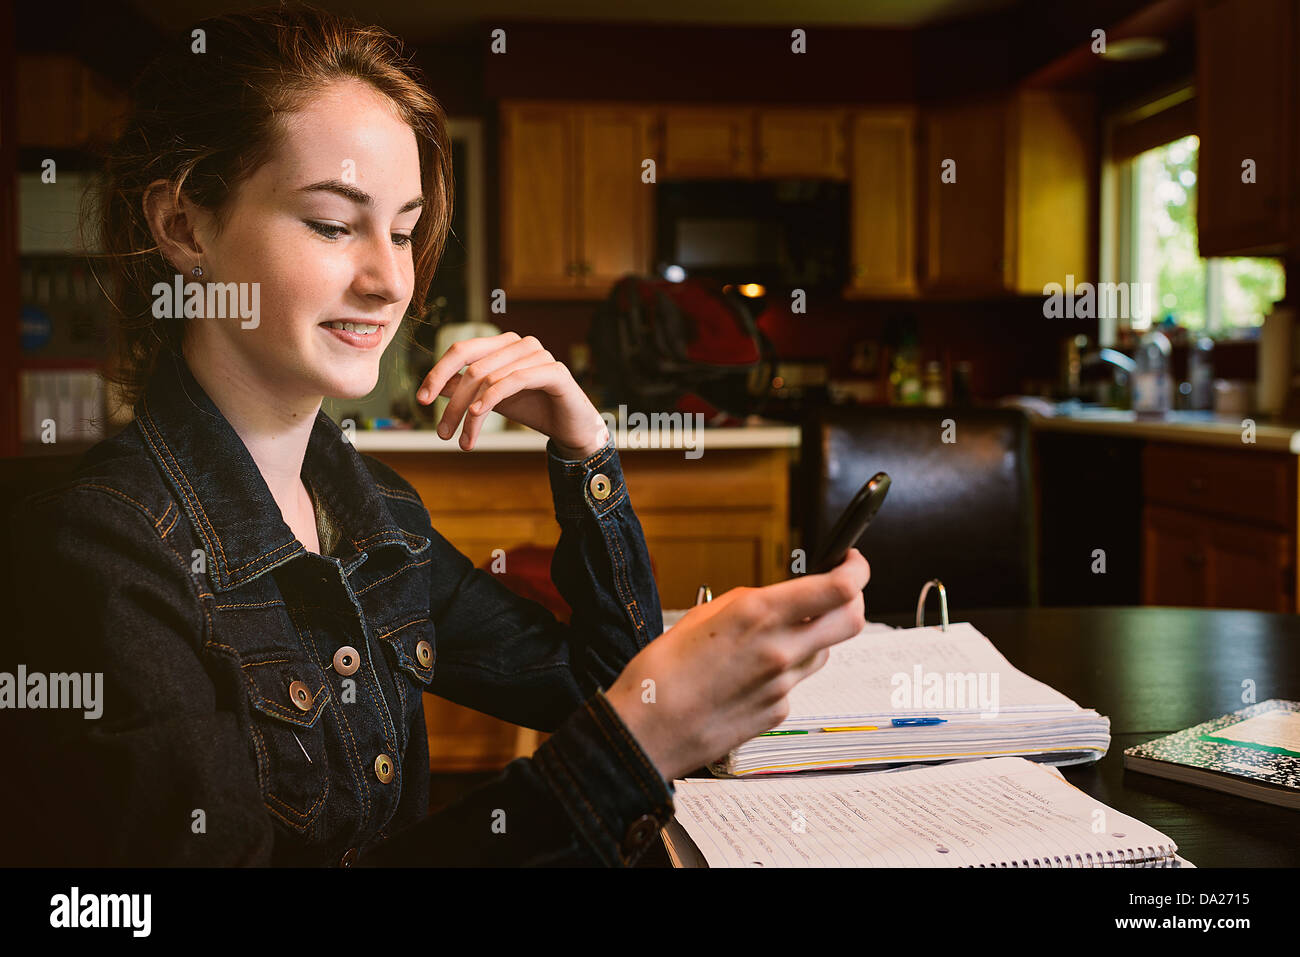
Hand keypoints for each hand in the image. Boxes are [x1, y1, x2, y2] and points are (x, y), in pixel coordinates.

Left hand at [415, 332, 607, 455]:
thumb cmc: (533, 408)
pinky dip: (492, 399)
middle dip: (453, 403)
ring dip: (470, 414)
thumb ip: (466, 389)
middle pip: (472, 368)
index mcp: (503, 344)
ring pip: (489, 379)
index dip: (438, 373)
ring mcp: (538, 354)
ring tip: (462, 441)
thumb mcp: (491, 400)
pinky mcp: (554, 371)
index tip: (422, 400)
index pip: (462, 350)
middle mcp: (520, 343)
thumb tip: (435, 386)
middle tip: (442, 433)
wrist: (571, 426)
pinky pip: (514, 381)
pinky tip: (477, 416)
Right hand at [603, 549, 870, 782]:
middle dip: (853, 600)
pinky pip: (795, 683)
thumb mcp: (702, 616)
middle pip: (851, 620)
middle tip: (839, 593)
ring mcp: (783, 685)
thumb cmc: (661, 673)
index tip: (850, 562)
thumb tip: (774, 599)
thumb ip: (748, 604)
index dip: (855, 571)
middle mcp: (780, 649)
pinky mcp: (778, 713)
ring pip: (824, 651)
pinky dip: (783, 672)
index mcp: (758, 615)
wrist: (646, 731)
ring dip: (815, 636)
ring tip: (778, 635)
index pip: (838, 588)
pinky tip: (749, 675)